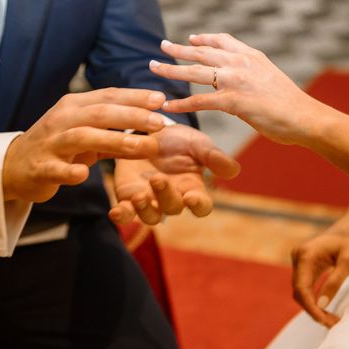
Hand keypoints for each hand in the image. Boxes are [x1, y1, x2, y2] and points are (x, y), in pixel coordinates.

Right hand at [3, 88, 166, 202]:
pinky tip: (85, 174)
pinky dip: (70, 171)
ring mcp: (50, 143)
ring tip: (142, 146)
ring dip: (114, 139)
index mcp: (74, 106)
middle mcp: (62, 119)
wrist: (15, 166)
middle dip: (131, 116)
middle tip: (160, 123)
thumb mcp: (88, 135)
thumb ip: (117, 133)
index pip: (108, 96)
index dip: (135, 97)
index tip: (161, 99)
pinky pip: (56, 169)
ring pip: (82, 137)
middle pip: (99, 113)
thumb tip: (154, 129)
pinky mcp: (41, 167)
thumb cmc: (59, 147)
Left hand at [109, 125, 239, 225]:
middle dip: (166, 196)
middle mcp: (173, 198)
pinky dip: (121, 216)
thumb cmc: (178, 141)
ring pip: (150, 216)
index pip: (201, 206)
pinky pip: (126, 214)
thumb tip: (234, 170)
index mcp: (193, 188)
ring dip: (145, 210)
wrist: (146, 131)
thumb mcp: (197, 143)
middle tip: (158, 179)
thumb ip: (213, 156)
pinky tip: (115, 212)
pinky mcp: (128, 197)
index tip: (192, 196)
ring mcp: (150, 200)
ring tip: (139, 195)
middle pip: (173, 208)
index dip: (198, 205)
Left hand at [149, 34, 324, 144]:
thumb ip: (251, 76)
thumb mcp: (270, 80)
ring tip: (154, 68)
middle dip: (179, 49)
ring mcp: (236, 80)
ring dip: (171, 70)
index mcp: (251, 56)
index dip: (204, 39)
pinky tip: (168, 105)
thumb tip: (240, 85)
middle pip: (202, 52)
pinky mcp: (233, 101)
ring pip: (195, 72)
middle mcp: (241, 63)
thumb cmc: (291, 104)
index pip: (222, 40)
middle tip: (162, 46)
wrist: (306, 117)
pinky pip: (199, 101)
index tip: (191, 38)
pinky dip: (181, 103)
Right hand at [291, 214, 348, 327]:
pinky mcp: (305, 263)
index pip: (302, 288)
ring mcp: (300, 259)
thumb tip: (321, 304)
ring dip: (313, 306)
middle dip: (313, 309)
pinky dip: (313, 297)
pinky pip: (305, 284)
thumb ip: (334, 282)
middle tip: (332, 323)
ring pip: (301, 289)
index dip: (311, 307)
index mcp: (306, 255)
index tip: (325, 321)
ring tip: (330, 318)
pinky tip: (325, 307)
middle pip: (299, 291)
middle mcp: (298, 256)